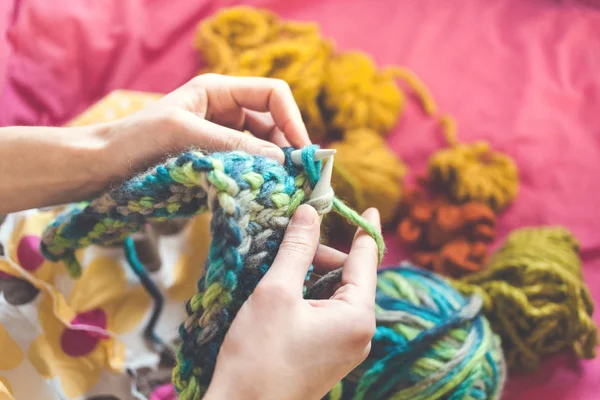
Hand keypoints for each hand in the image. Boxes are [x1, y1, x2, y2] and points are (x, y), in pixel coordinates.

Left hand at [101, 74, 310, 181]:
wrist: (104, 166)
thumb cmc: (136, 140)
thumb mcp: (184, 134)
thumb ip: (232, 145)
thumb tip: (279, 158)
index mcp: (219, 91)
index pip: (272, 94)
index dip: (291, 118)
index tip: (300, 150)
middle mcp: (225, 111)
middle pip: (273, 123)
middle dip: (287, 146)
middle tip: (297, 177)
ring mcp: (221, 137)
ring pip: (263, 147)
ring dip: (274, 165)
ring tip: (281, 188)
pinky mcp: (216, 161)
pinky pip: (247, 165)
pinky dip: (257, 177)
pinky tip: (259, 192)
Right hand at [205, 205, 380, 399]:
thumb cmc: (258, 355)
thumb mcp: (277, 292)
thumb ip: (298, 248)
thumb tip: (311, 212)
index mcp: (357, 316)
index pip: (367, 260)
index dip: (365, 230)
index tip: (370, 208)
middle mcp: (360, 333)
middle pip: (348, 276)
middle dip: (321, 256)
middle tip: (287, 247)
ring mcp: (345, 347)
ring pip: (334, 294)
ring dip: (310, 276)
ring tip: (278, 273)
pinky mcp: (327, 355)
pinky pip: (326, 313)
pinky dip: (308, 296)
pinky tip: (282, 294)